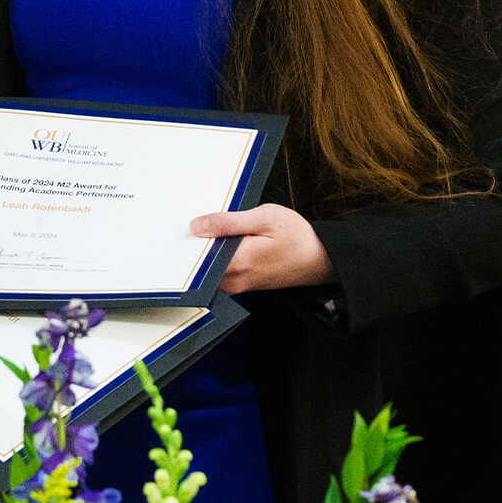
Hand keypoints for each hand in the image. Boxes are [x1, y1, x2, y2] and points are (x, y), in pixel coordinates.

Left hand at [191, 203, 335, 293]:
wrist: (321, 258)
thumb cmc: (297, 237)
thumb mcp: (265, 218)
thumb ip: (228, 223)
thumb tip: (196, 226)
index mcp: (239, 262)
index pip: (196, 258)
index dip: (185, 242)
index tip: (180, 226)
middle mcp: (235, 280)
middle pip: (199, 265)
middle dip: (193, 245)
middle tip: (192, 222)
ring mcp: (239, 284)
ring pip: (208, 269)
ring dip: (206, 250)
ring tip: (210, 227)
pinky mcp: (243, 283)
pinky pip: (219, 271)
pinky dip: (217, 256)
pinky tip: (223, 240)